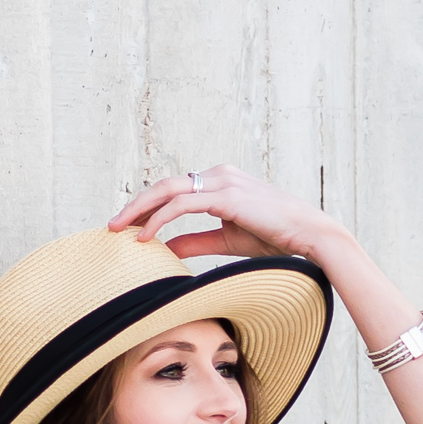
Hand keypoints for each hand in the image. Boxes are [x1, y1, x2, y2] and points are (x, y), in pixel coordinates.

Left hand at [112, 163, 329, 266]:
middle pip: (164, 185)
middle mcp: (219, 175)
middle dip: (135, 205)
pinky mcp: (226, 196)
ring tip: (119, 230)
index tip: (129, 226)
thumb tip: (167, 249)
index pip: (175, 189)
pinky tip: (145, 237)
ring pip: (167, 190)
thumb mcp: (227, 240)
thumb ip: (196, 241)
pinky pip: (181, 205)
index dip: (148, 206)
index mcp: (221, 181)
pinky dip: (159, 220)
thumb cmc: (276, 238)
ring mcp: (223, 182)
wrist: (310, 235)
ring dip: (139, 210)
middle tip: (112, 225)